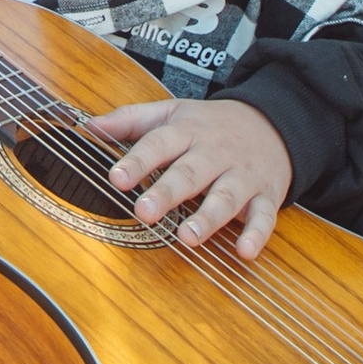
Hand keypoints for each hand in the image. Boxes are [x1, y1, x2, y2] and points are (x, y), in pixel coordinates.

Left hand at [84, 94, 293, 256]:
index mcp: (188, 131)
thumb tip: (89, 126)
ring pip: (226, 196)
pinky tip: (244, 251)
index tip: (115, 178)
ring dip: (208, 217)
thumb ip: (130, 119)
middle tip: (145, 212)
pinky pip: (264, 216)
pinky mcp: (266, 195)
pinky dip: (257, 234)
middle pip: (190, 172)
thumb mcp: (172, 112)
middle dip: (168, 192)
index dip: (137, 161)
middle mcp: (215, 153)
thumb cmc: (210, 124)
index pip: (159, 144)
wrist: (273, 122)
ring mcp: (243, 174)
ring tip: (187, 237)